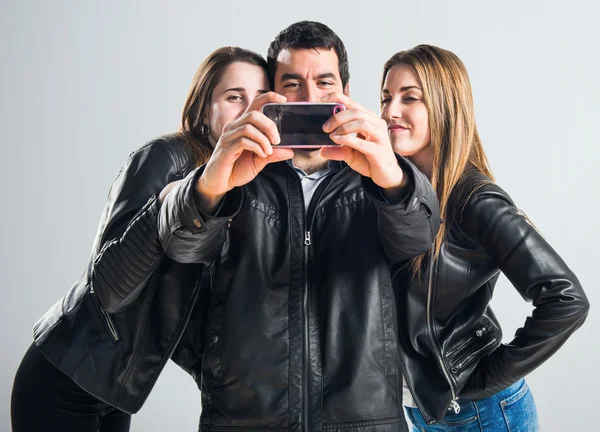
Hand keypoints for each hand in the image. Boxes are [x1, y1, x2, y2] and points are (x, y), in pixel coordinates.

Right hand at [196, 92, 293, 211]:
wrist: (220, 183)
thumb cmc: (237, 169)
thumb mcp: (259, 161)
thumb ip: (273, 154)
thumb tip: (290, 151)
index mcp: (242, 125)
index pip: (254, 104)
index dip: (268, 98)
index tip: (283, 100)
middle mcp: (234, 127)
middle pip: (253, 114)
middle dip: (269, 125)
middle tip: (277, 140)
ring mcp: (228, 137)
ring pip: (248, 127)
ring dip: (264, 139)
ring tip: (269, 151)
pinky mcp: (226, 148)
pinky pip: (243, 141)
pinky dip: (257, 147)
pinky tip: (261, 155)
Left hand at [320, 93, 406, 194]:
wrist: (386, 175)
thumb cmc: (370, 159)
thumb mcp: (350, 153)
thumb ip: (338, 150)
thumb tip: (322, 150)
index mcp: (369, 120)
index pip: (353, 103)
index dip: (337, 98)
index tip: (323, 100)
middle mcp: (376, 124)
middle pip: (356, 111)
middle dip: (337, 117)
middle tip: (325, 127)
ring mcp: (379, 136)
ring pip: (361, 122)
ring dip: (343, 127)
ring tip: (332, 135)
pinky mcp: (379, 149)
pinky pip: (362, 141)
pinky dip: (347, 139)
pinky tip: (337, 141)